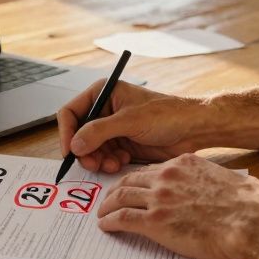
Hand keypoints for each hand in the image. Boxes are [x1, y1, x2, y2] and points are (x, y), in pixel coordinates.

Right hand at [56, 80, 209, 172]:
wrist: (192, 129)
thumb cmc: (167, 114)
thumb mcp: (130, 121)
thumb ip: (99, 132)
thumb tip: (74, 145)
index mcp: (103, 94)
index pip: (71, 112)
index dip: (66, 132)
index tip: (69, 151)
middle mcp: (104, 111)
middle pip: (78, 134)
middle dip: (84, 151)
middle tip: (93, 164)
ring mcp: (112, 128)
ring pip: (90, 149)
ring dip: (98, 159)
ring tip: (112, 164)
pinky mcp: (121, 144)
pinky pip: (104, 157)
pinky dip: (109, 163)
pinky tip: (123, 161)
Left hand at [95, 153, 258, 258]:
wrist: (250, 221)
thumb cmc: (249, 204)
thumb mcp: (228, 180)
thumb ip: (214, 180)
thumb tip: (223, 187)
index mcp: (184, 165)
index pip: (151, 170)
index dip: (138, 180)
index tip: (132, 187)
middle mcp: (167, 177)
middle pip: (130, 180)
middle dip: (116, 190)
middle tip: (109, 199)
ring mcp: (159, 199)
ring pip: (121, 197)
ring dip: (108, 206)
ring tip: (101, 214)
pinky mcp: (155, 222)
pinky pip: (123, 218)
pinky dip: (110, 221)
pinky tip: (105, 226)